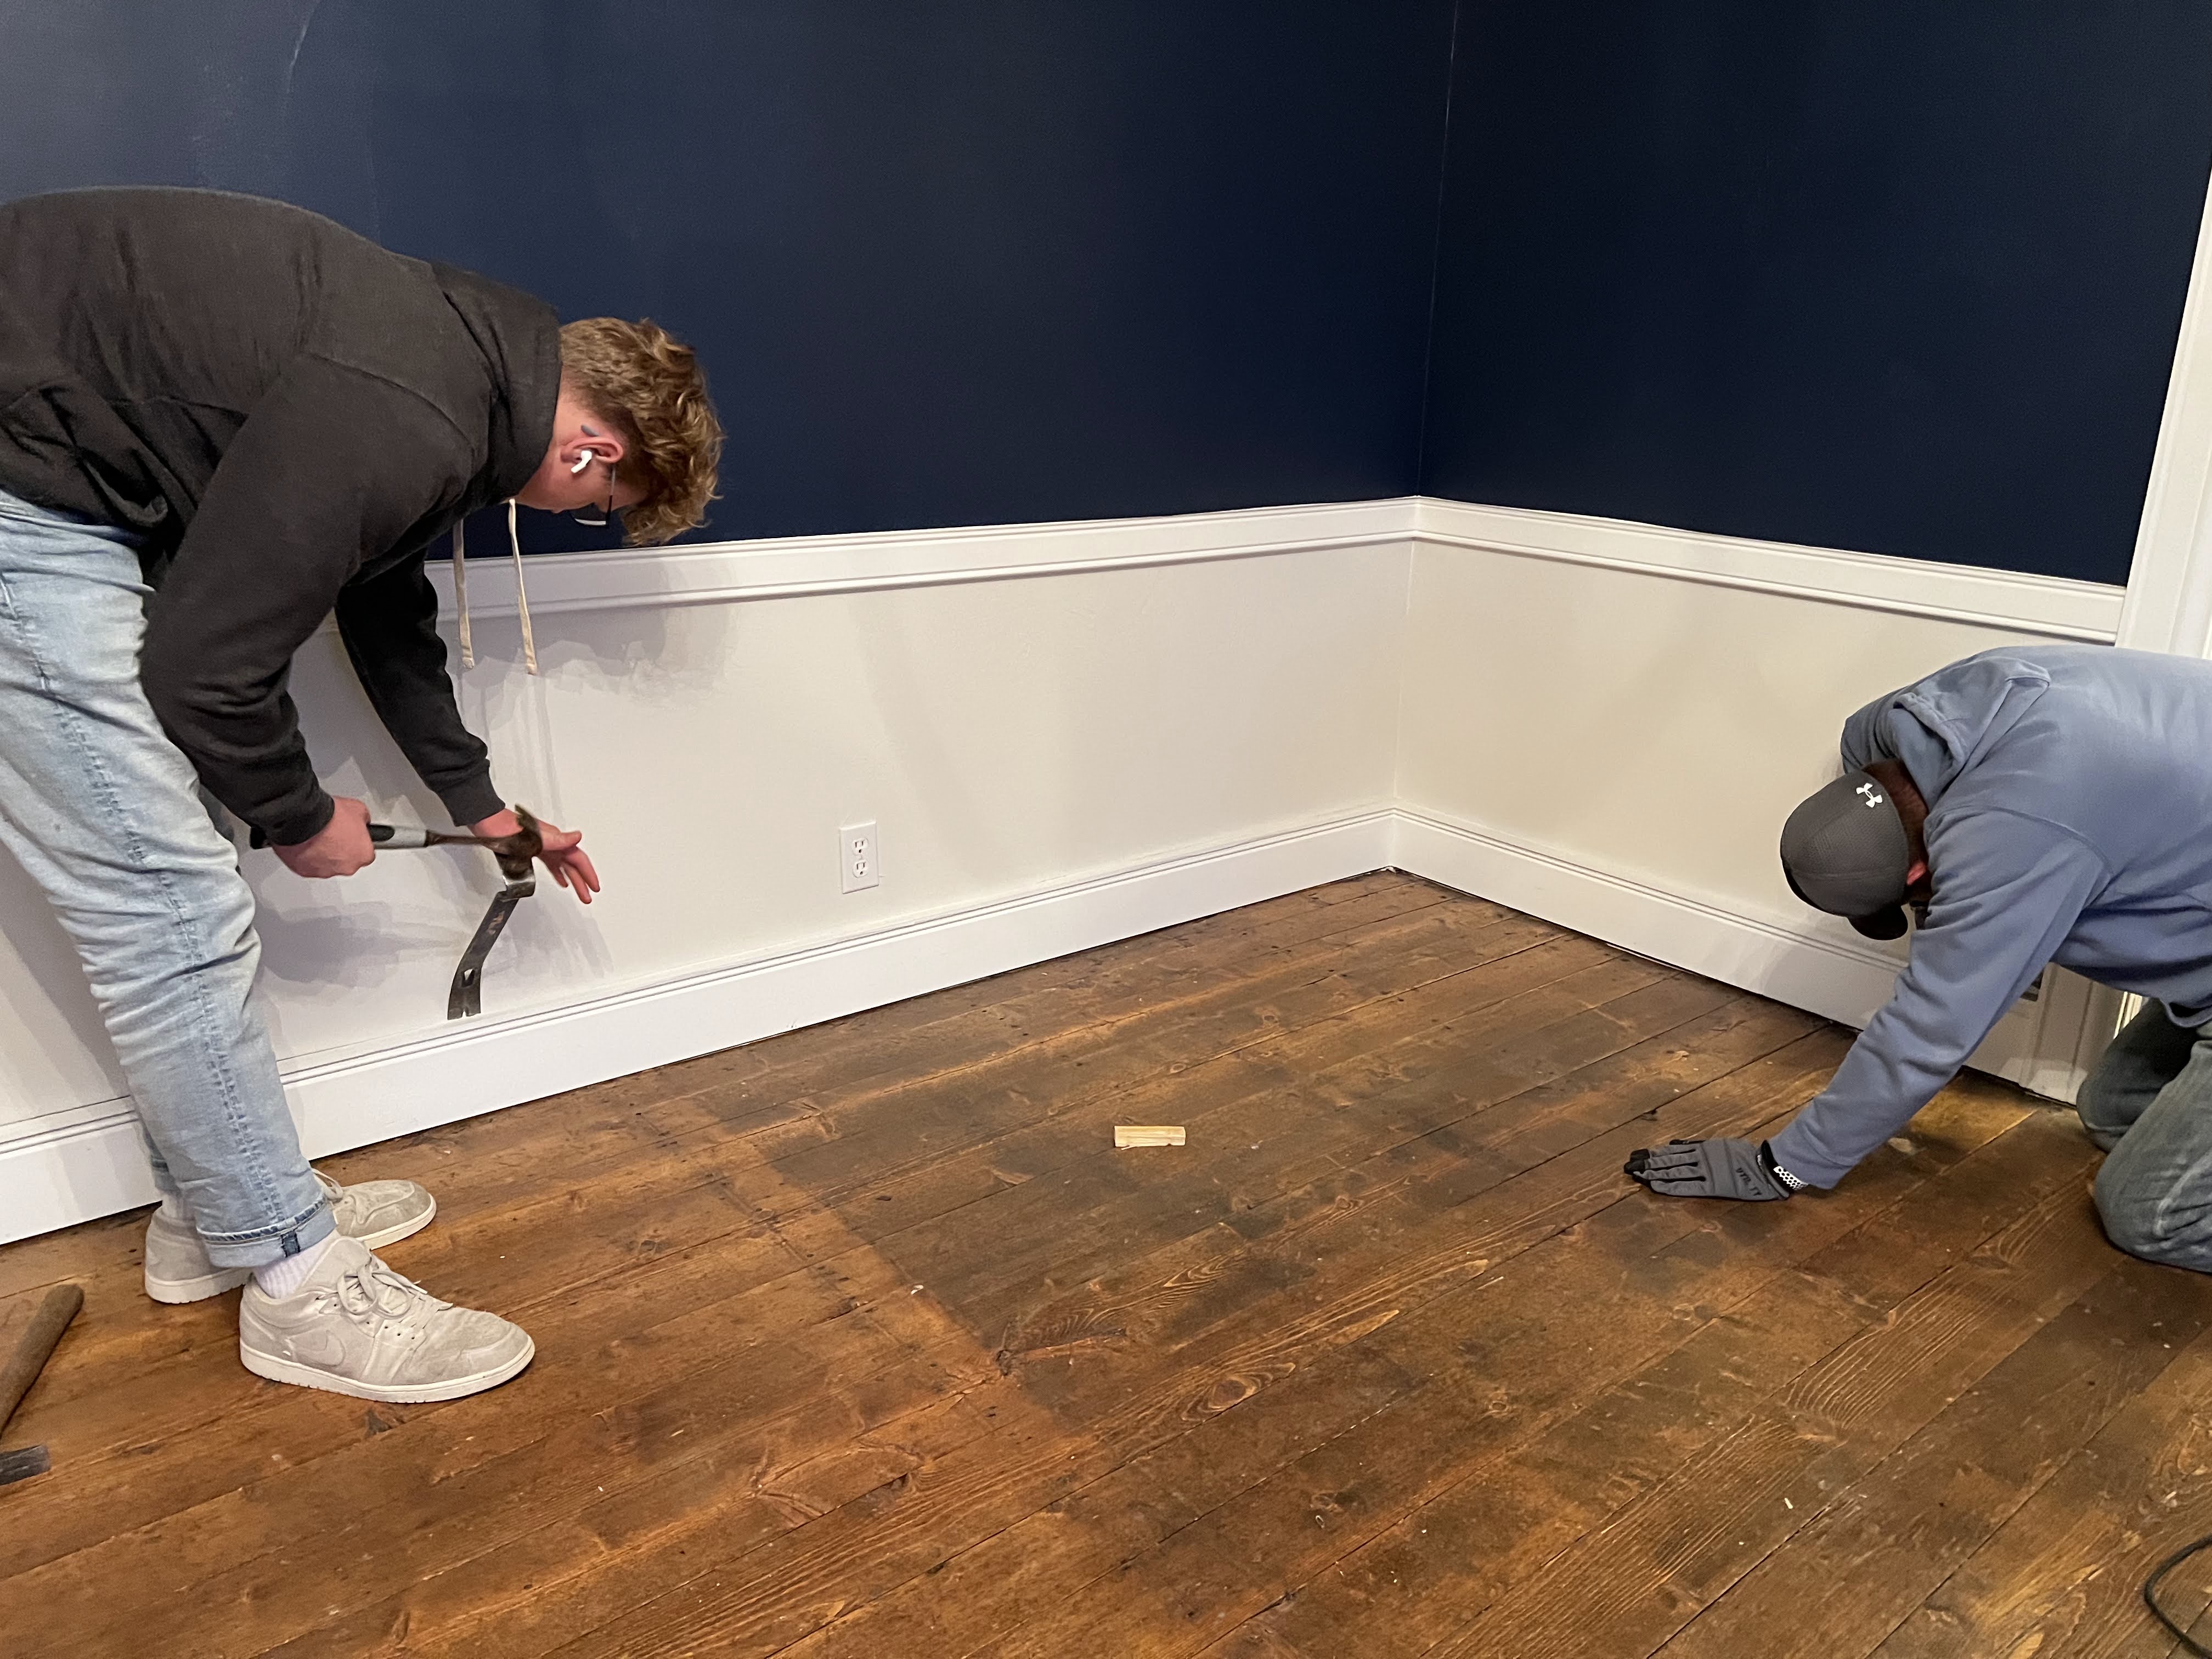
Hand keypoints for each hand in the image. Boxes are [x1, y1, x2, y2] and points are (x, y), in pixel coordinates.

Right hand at [273, 796, 376, 878]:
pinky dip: (307, 857)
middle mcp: (346, 867)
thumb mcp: (358, 810)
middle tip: (333, 835)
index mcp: (363, 854)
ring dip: (324, 854)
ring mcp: (325, 871)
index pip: (366, 854)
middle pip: (347, 862)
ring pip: (327, 865)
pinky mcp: (305, 872)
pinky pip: (308, 866)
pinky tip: (306, 844)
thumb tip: (361, 821)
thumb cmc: (330, 817)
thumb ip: (363, 821)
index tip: (352, 837)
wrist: (304, 820)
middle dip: (341, 851)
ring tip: (318, 838)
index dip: (358, 843)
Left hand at [471, 808, 600, 904]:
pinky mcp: (534, 850)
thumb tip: (577, 837)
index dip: (588, 874)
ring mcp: (544, 847)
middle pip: (573, 865)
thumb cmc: (508, 829)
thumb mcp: (536, 836)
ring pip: (564, 866)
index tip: (594, 887)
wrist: (489, 824)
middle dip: (582, 881)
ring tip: (579, 893)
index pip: (578, 859)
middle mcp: (553, 843)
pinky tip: (560, 881)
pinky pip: (552, 865)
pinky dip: (558, 874)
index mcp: (556, 840)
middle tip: (588, 896)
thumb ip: (558, 839)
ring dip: (573, 880)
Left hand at [1625, 1138, 1792, 1200]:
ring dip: (1656, 1173)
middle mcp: (1702, 1158)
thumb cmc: (1747, 1156)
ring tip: (1638, 1175)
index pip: (1672, 1151)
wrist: (1768, 1167)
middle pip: (1670, 1161)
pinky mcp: (1714, 1187)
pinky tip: (1657, 1186)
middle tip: (1628, 1165)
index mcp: (1703, 1148)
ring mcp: (1707, 1172)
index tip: (1637, 1155)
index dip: (1654, 1154)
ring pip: (1676, 1171)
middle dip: (1648, 1163)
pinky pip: (1689, 1186)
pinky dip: (1672, 1186)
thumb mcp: (1720, 1144)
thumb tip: (1674, 1144)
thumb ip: (1697, 1145)